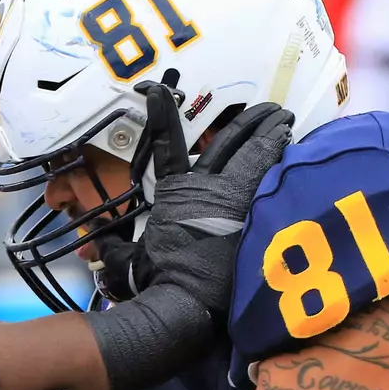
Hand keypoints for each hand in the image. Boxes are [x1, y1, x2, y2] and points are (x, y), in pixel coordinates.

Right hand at [95, 81, 293, 316]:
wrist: (185, 300)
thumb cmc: (156, 281)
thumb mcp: (128, 261)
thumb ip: (113, 247)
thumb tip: (93, 248)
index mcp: (174, 193)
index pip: (166, 143)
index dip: (161, 114)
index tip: (156, 90)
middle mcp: (205, 188)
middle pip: (228, 143)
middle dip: (249, 122)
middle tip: (268, 109)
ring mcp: (233, 198)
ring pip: (256, 156)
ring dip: (271, 136)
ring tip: (285, 121)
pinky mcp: (254, 214)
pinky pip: (270, 180)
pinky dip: (281, 162)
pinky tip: (295, 151)